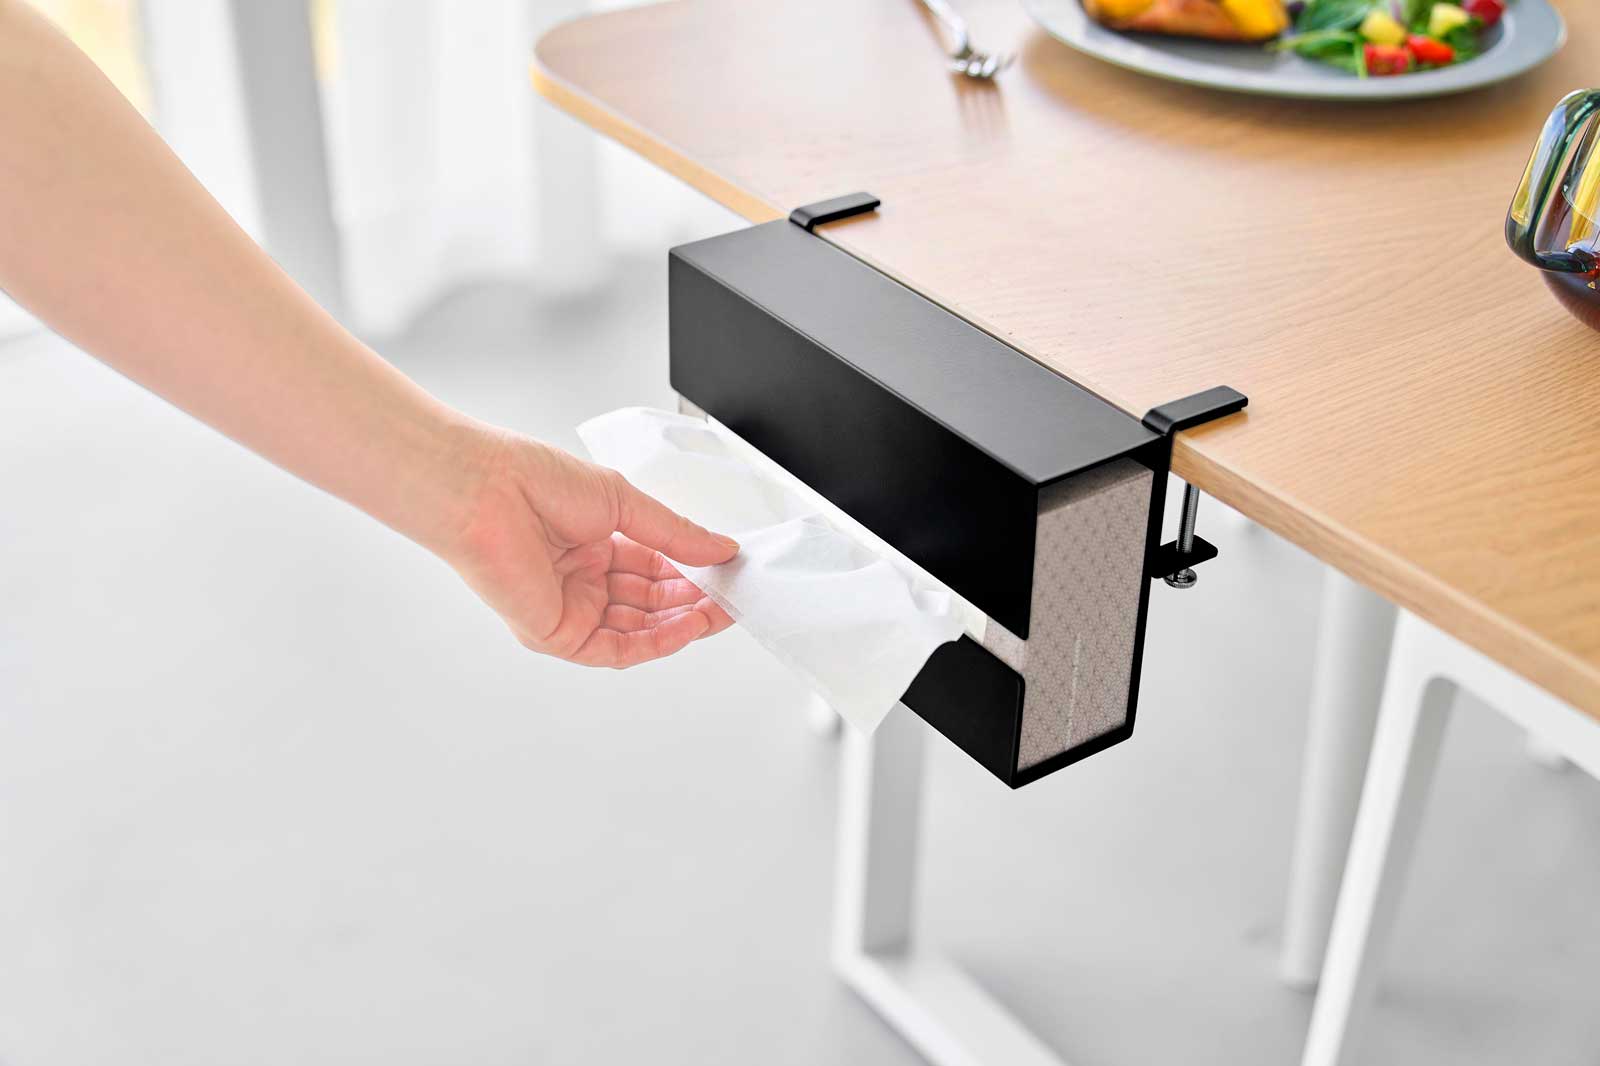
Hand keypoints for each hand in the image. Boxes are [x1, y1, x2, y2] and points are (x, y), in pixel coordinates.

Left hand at [443, 429, 737, 666]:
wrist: (486, 491)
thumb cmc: (535, 482)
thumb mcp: (624, 503)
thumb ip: (675, 533)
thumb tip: (721, 549)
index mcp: (594, 546)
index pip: (656, 571)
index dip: (695, 574)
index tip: (730, 572)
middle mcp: (582, 581)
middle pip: (651, 605)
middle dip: (695, 602)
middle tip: (733, 597)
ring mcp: (571, 610)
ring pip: (639, 631)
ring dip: (682, 624)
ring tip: (719, 612)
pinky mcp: (557, 634)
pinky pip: (615, 650)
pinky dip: (654, 643)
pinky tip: (685, 627)